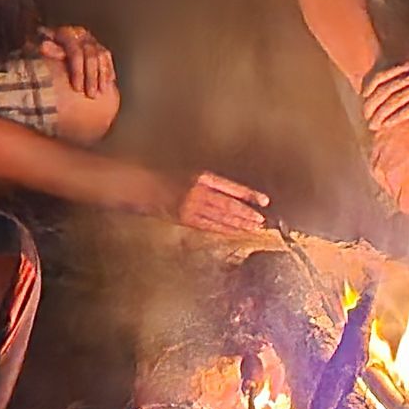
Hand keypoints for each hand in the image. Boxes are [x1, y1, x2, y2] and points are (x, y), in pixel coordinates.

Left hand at [39, 25, 116, 98]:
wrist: (48, 47)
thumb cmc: (43, 51)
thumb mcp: (40, 48)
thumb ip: (45, 49)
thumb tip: (44, 47)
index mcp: (66, 34)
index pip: (76, 52)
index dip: (78, 71)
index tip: (77, 88)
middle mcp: (80, 34)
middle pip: (91, 55)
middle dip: (92, 77)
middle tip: (91, 94)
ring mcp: (90, 40)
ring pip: (102, 56)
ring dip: (102, 76)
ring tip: (100, 92)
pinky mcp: (98, 46)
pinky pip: (107, 57)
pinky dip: (108, 71)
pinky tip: (109, 83)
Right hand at [144, 170, 269, 233]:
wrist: (143, 186)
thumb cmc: (168, 179)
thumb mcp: (191, 175)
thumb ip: (210, 184)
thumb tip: (234, 197)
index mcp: (202, 177)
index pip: (232, 187)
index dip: (249, 194)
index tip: (265, 200)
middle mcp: (199, 190)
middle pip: (228, 204)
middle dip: (246, 213)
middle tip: (261, 220)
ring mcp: (191, 205)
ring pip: (220, 216)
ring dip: (237, 223)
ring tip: (252, 228)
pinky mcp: (184, 217)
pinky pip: (207, 226)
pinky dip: (221, 229)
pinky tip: (232, 233)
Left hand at [361, 51, 408, 130]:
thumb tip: (405, 84)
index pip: (383, 76)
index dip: (370, 87)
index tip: (363, 97)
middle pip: (385, 90)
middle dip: (372, 104)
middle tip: (365, 115)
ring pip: (395, 101)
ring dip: (381, 114)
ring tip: (373, 124)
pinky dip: (396, 117)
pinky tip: (388, 124)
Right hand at [368, 118, 408, 213]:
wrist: (395, 121)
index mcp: (407, 177)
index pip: (405, 205)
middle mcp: (391, 177)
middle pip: (396, 199)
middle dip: (404, 193)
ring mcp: (380, 172)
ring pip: (388, 189)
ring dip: (395, 182)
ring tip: (402, 165)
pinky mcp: (372, 166)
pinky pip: (380, 178)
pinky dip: (387, 174)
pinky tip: (393, 162)